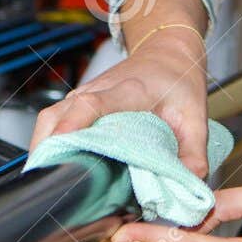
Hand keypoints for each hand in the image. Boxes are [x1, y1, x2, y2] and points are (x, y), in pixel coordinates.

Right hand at [28, 38, 209, 177]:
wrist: (167, 53)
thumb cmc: (179, 80)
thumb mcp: (195, 117)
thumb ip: (194, 152)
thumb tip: (189, 184)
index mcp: (129, 91)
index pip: (93, 104)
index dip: (73, 125)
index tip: (62, 145)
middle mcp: (98, 90)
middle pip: (57, 116)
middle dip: (48, 150)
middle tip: (52, 189)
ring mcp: (82, 95)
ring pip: (49, 120)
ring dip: (45, 151)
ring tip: (52, 187)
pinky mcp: (76, 103)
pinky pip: (52, 124)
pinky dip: (49, 146)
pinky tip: (58, 171)